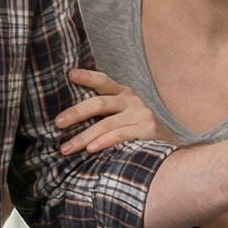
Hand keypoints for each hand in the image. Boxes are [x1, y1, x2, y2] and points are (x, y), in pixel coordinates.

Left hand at [55, 68, 171, 154]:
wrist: (169, 153)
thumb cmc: (136, 136)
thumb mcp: (121, 119)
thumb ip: (102, 115)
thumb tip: (66, 121)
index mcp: (123, 94)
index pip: (102, 81)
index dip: (86, 76)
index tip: (69, 74)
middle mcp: (132, 100)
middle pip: (99, 103)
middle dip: (76, 113)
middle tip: (58, 123)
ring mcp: (141, 114)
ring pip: (106, 123)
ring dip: (83, 137)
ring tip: (66, 148)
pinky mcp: (147, 129)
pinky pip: (119, 135)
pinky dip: (103, 142)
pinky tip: (90, 150)